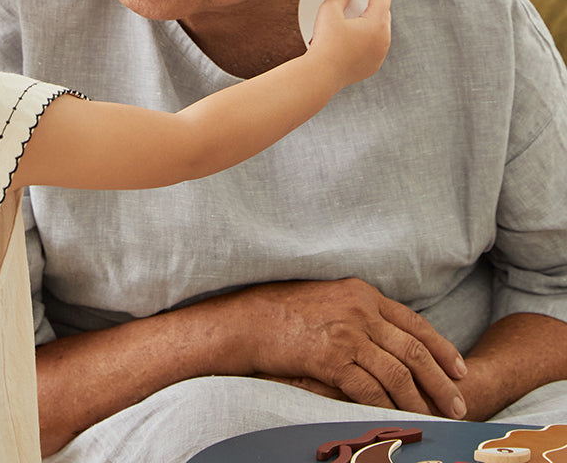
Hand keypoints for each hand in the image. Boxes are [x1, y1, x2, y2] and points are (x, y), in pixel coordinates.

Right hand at [227, 278, 467, 418]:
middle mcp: (360, 310)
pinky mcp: (331, 358)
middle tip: (458, 404)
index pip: (414, 323)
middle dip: (441, 381)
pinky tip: (395, 419)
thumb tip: (388, 337)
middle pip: (414, 350)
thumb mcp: (330, 299)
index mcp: (362, 293)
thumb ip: (360, 312)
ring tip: (432, 418)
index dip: (443, 349)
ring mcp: (346, 333)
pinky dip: (386, 406)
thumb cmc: (286, 310)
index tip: (461, 370)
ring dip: (419, 400)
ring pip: (398, 372)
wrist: (251, 319)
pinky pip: (369, 388)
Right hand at [310, 0, 391, 87]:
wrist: (320, 75)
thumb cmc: (325, 43)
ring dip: (369, 22)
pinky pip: (374, 46)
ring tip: (350, 20)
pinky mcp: (373, 65)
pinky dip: (366, 39)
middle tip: (352, 0)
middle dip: (370, 4)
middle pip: (384, 12)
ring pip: (380, 30)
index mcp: (377, 23)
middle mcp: (384, 39)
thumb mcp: (329, 12)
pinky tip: (349, 39)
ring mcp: (380, 54)